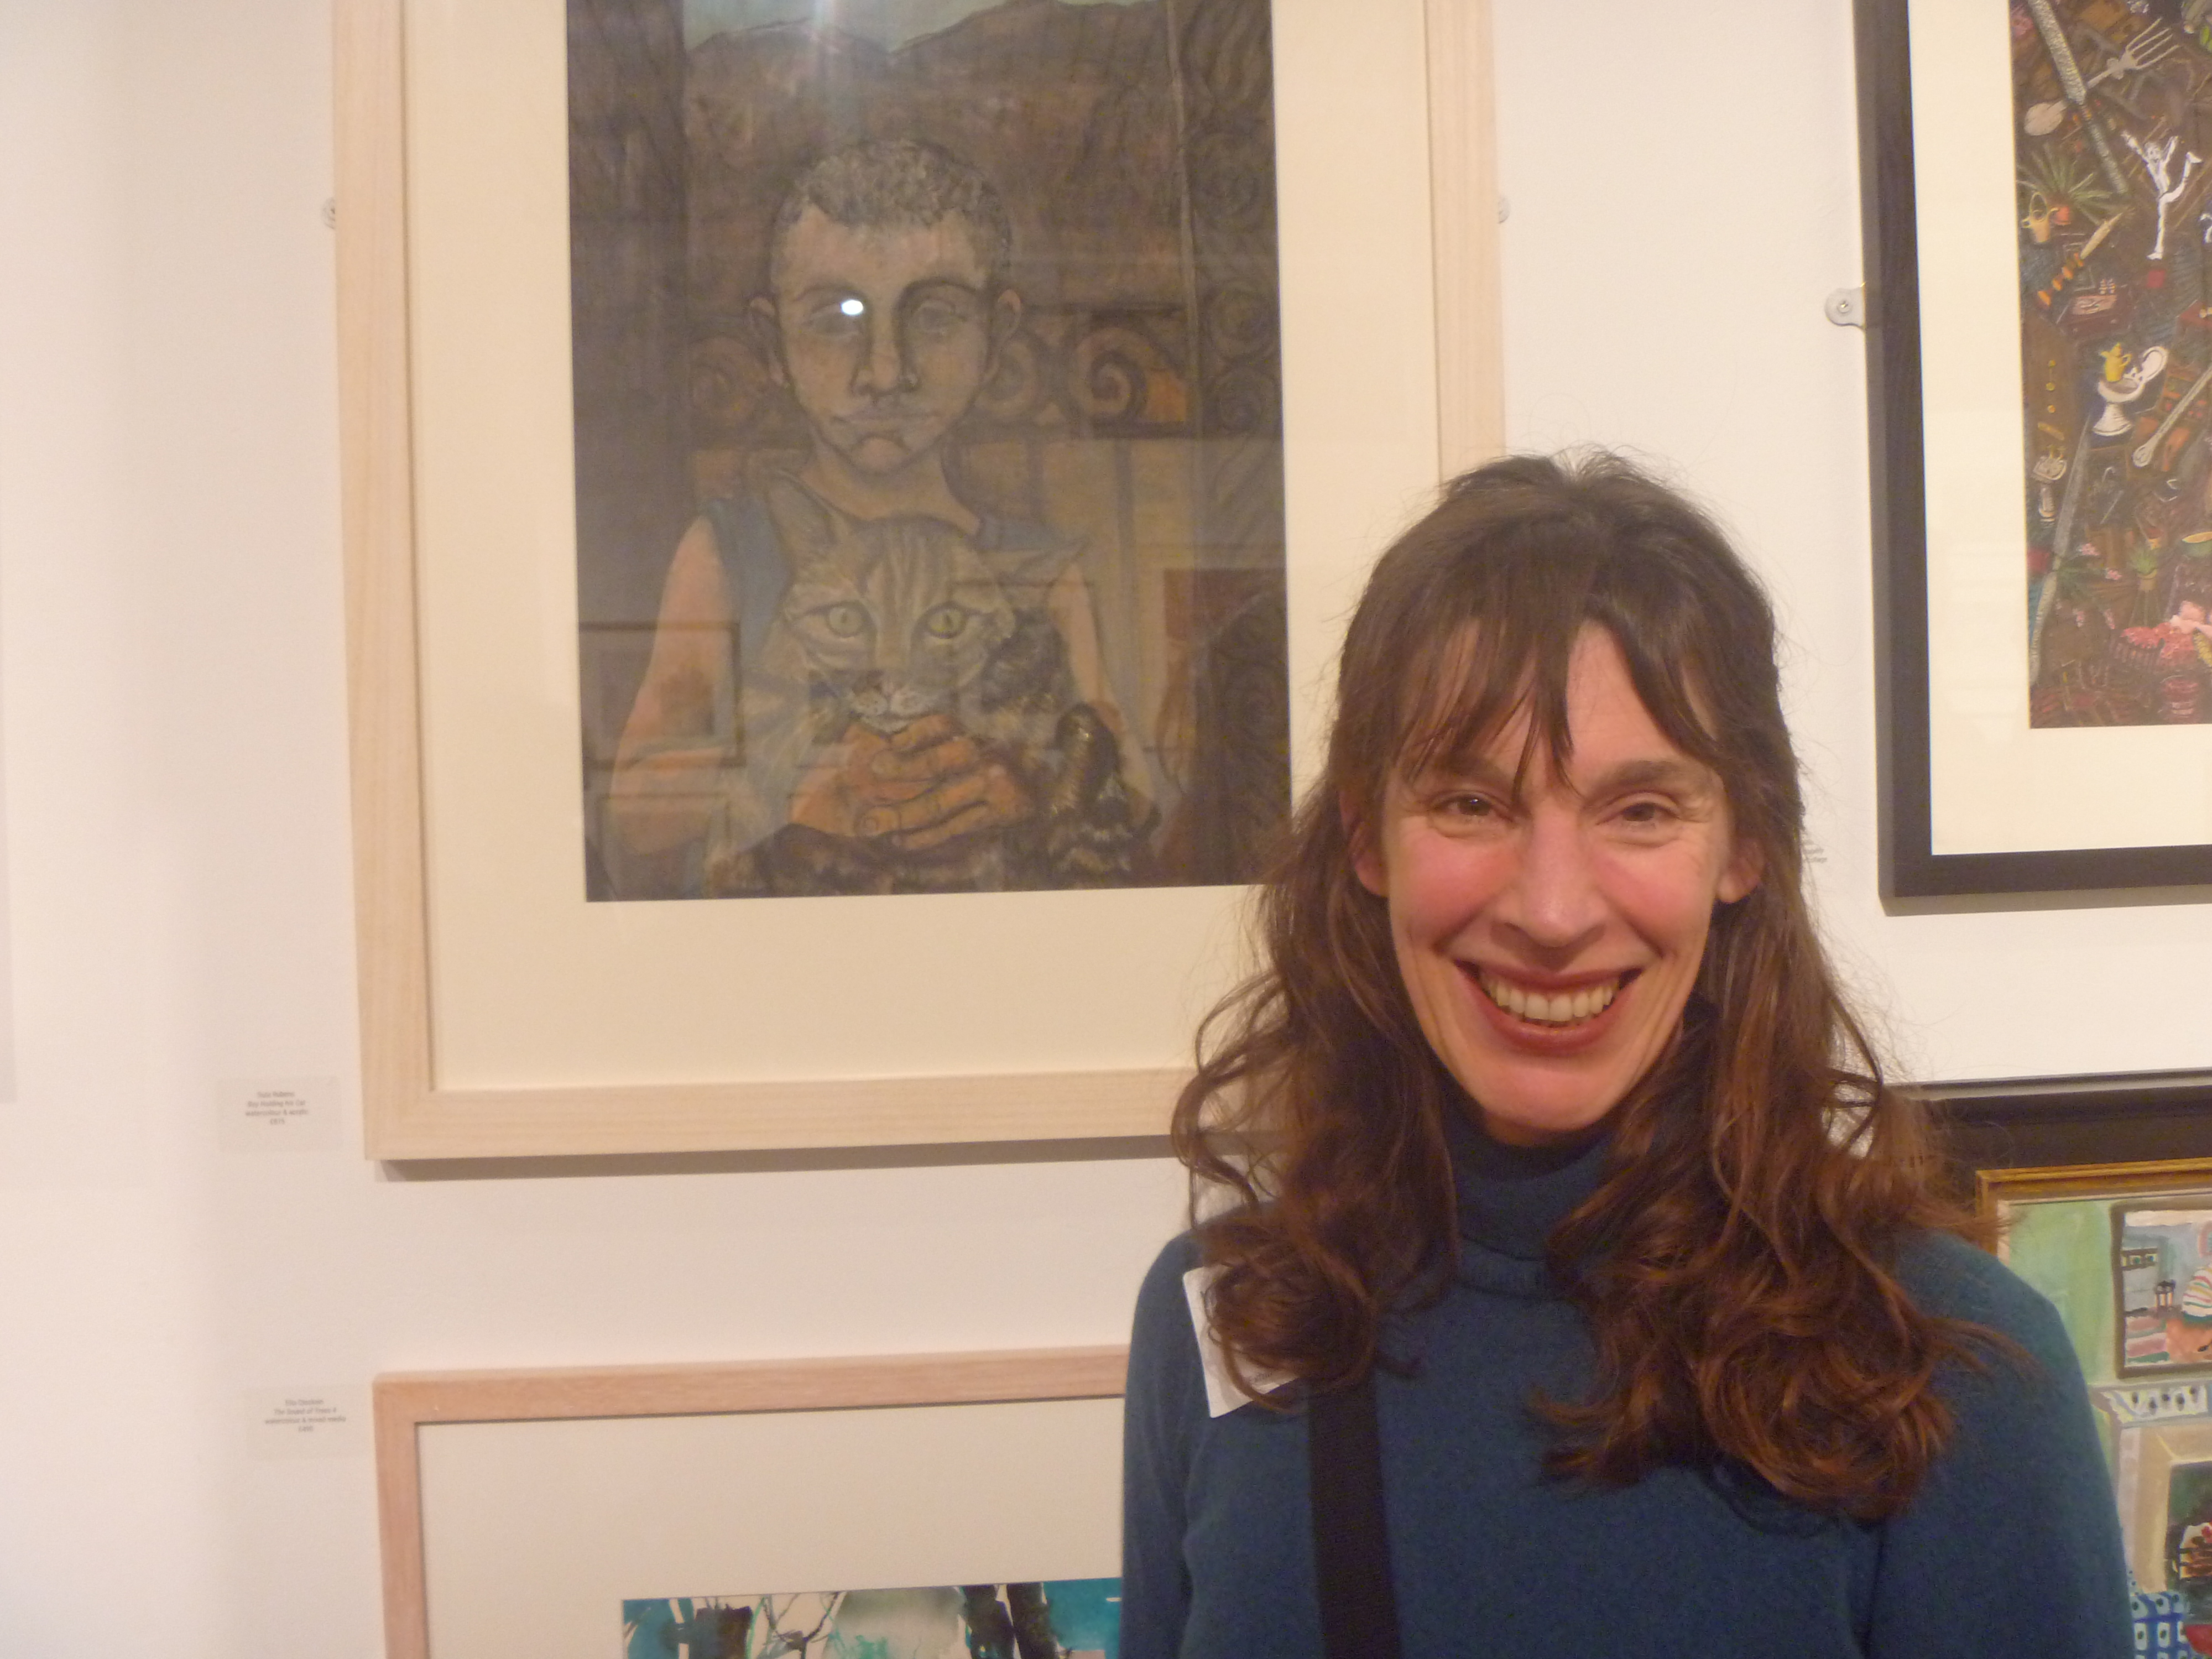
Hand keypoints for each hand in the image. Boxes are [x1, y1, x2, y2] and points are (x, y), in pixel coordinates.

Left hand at [788, 714, 1034, 849]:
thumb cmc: (1001, 767)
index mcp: (976, 736)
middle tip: (871, 776)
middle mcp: (984, 758)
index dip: (912, 733)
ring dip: (901, 815)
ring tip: (871, 825)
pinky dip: (924, 837)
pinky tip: (900, 841)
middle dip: (901, 770)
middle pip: (937, 762)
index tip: (886, 745)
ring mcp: (993, 789)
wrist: (1050, 791)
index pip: (940, 726)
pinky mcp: (998, 816)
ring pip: (938, 804)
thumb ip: (941, 748)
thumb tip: (887, 751)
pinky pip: (953, 829)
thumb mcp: (976, 747)